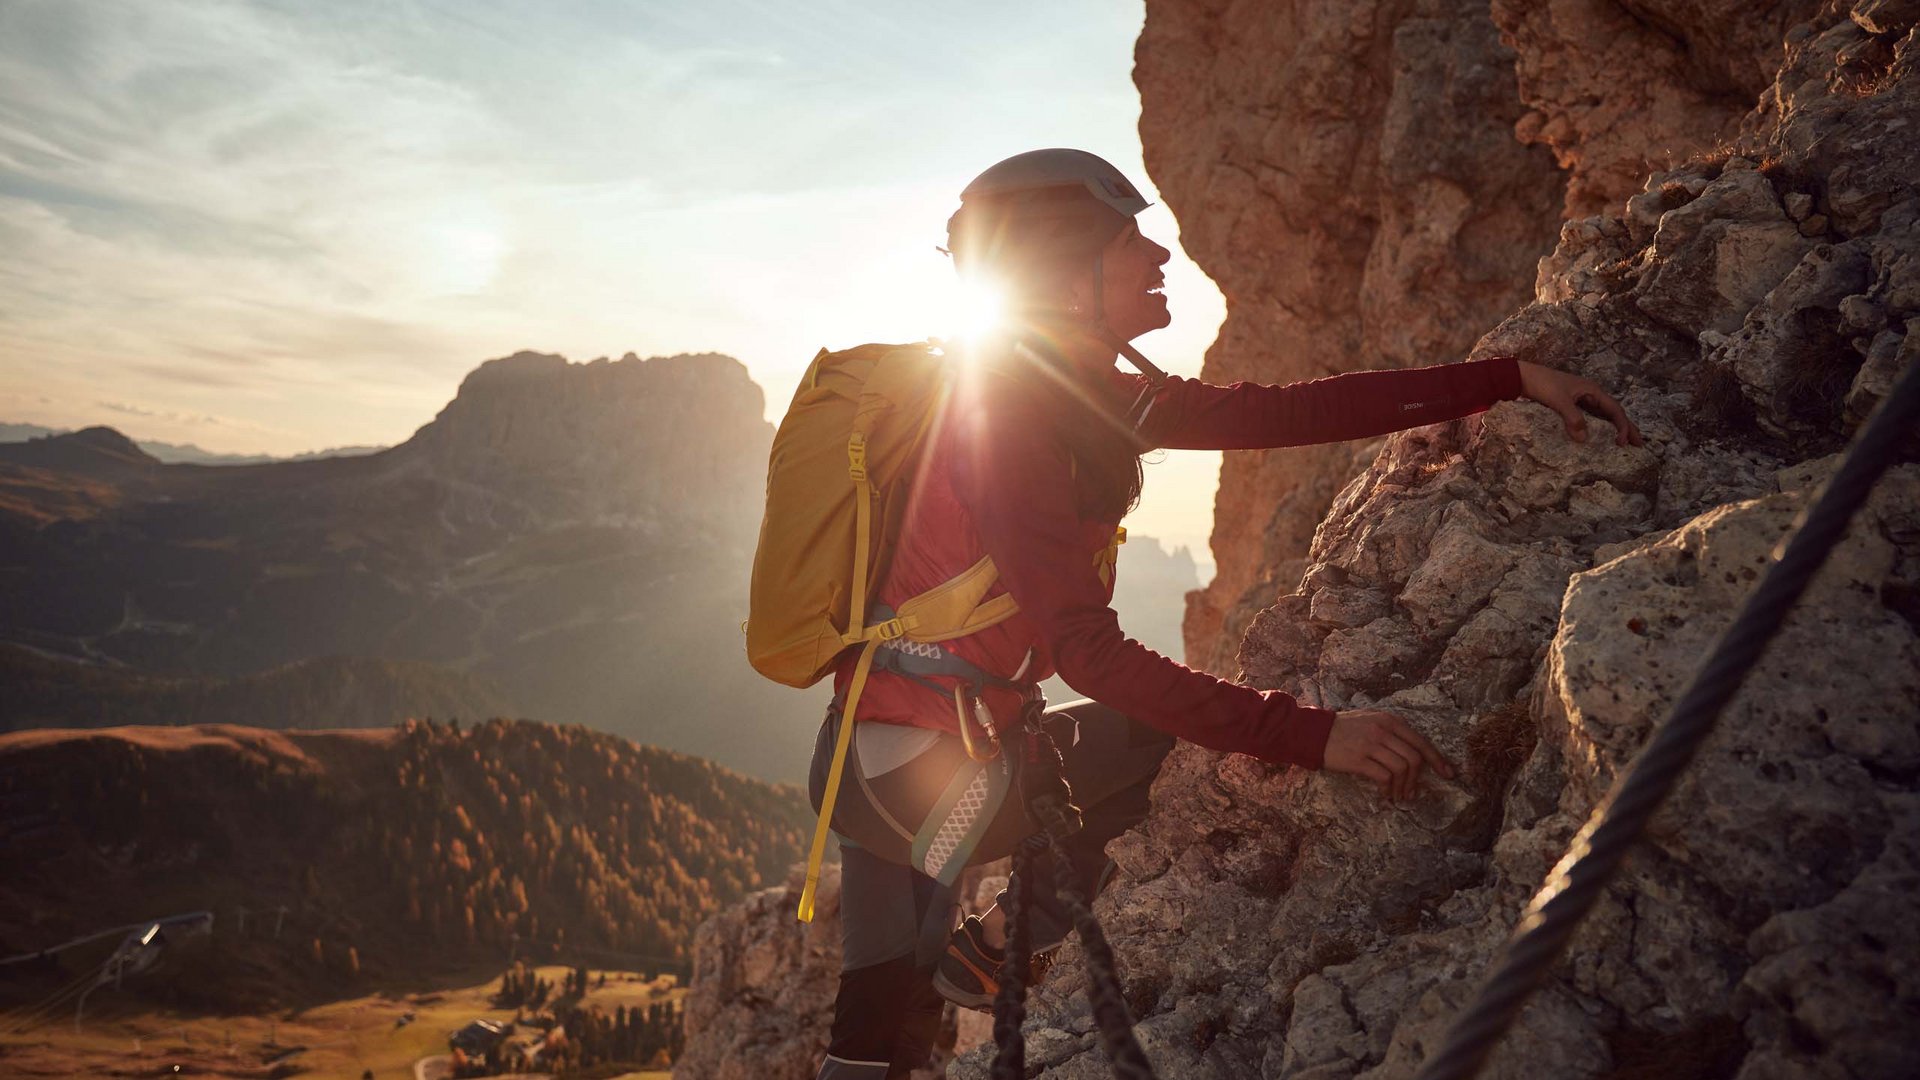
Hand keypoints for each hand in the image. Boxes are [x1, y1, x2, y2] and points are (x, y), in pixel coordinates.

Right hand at [1322, 709, 1454, 801]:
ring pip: (1402, 769)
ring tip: (1399, 796)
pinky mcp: (1359, 759)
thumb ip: (1392, 732)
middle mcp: (1383, 730)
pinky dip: (1389, 789)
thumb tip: (1415, 754)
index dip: (1437, 760)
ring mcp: (1371, 744)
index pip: (1421, 742)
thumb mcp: (1371, 720)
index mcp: (1390, 720)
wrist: (1313, 733)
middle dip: (1417, 779)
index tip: (1447, 774)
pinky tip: (1385, 794)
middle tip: (1413, 793)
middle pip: (1414, 758)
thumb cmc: (1343, 728)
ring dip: (1404, 787)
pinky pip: (1384, 777)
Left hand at [1515, 360, 1643, 446]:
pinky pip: (1591, 417)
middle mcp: (1590, 394)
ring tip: (1625, 442)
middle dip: (1627, 427)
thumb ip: (1572, 418)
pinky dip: (1599, 427)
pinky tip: (1600, 436)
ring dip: (1615, 428)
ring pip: (1604, 415)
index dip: (1622, 426)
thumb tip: (1584, 439)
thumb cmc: (1542, 384)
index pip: (1614, 410)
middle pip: (1614, 412)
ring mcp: (1581, 399)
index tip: (1622, 442)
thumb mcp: (1558, 400)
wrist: (1523, 376)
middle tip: (1639, 444)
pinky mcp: (1571, 404)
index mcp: (1592, 390)